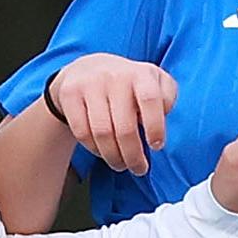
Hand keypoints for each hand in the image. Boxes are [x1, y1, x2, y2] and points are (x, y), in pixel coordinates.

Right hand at [46, 54, 178, 174]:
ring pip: (102, 133)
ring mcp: (90, 85)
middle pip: (124, 127)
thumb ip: (167, 97)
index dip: (155, 127)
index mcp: (141, 73)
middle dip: (133, 155)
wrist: (87, 69)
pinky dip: (94, 148)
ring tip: (121, 164)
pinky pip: (82, 132)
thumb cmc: (129, 84)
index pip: (150, 100)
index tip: (156, 146)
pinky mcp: (70, 94)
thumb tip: (164, 115)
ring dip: (113, 157)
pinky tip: (103, 151)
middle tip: (139, 169)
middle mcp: (115, 76)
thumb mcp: (155, 81)